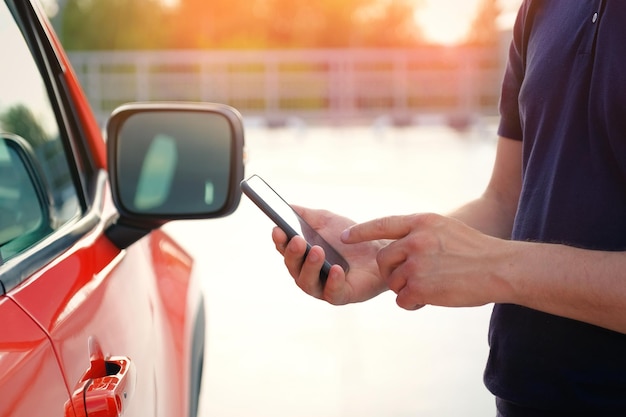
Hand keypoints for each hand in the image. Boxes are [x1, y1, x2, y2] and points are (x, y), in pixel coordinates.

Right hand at [272, 206, 387, 304]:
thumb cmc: (350, 238)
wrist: (380, 249)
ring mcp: (323, 287)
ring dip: (310, 267)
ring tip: (317, 251)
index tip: (278, 229)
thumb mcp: (326, 221)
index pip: (285, 250)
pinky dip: (332, 281)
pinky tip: (336, 269)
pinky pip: (332, 293)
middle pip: (293, 267)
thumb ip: (305, 215)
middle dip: (293, 254)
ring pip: (307, 283)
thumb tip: (285, 206)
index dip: (280, 241)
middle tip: (298, 240)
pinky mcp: (342, 295)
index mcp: (302, 255)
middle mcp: (308, 273)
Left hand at [342, 213, 510, 309]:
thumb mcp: (445, 229)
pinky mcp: (419, 286)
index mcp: (421, 222)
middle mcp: (415, 239)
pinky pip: (402, 299)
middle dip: (392, 272)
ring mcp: (416, 263)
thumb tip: (395, 246)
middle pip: (384, 258)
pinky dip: (413, 303)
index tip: (344, 237)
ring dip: (407, 289)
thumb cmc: (475, 251)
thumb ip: (419, 233)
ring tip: (431, 288)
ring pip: (393, 280)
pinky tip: (432, 298)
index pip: (383, 224)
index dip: (362, 231)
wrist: (500, 268)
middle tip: (410, 279)